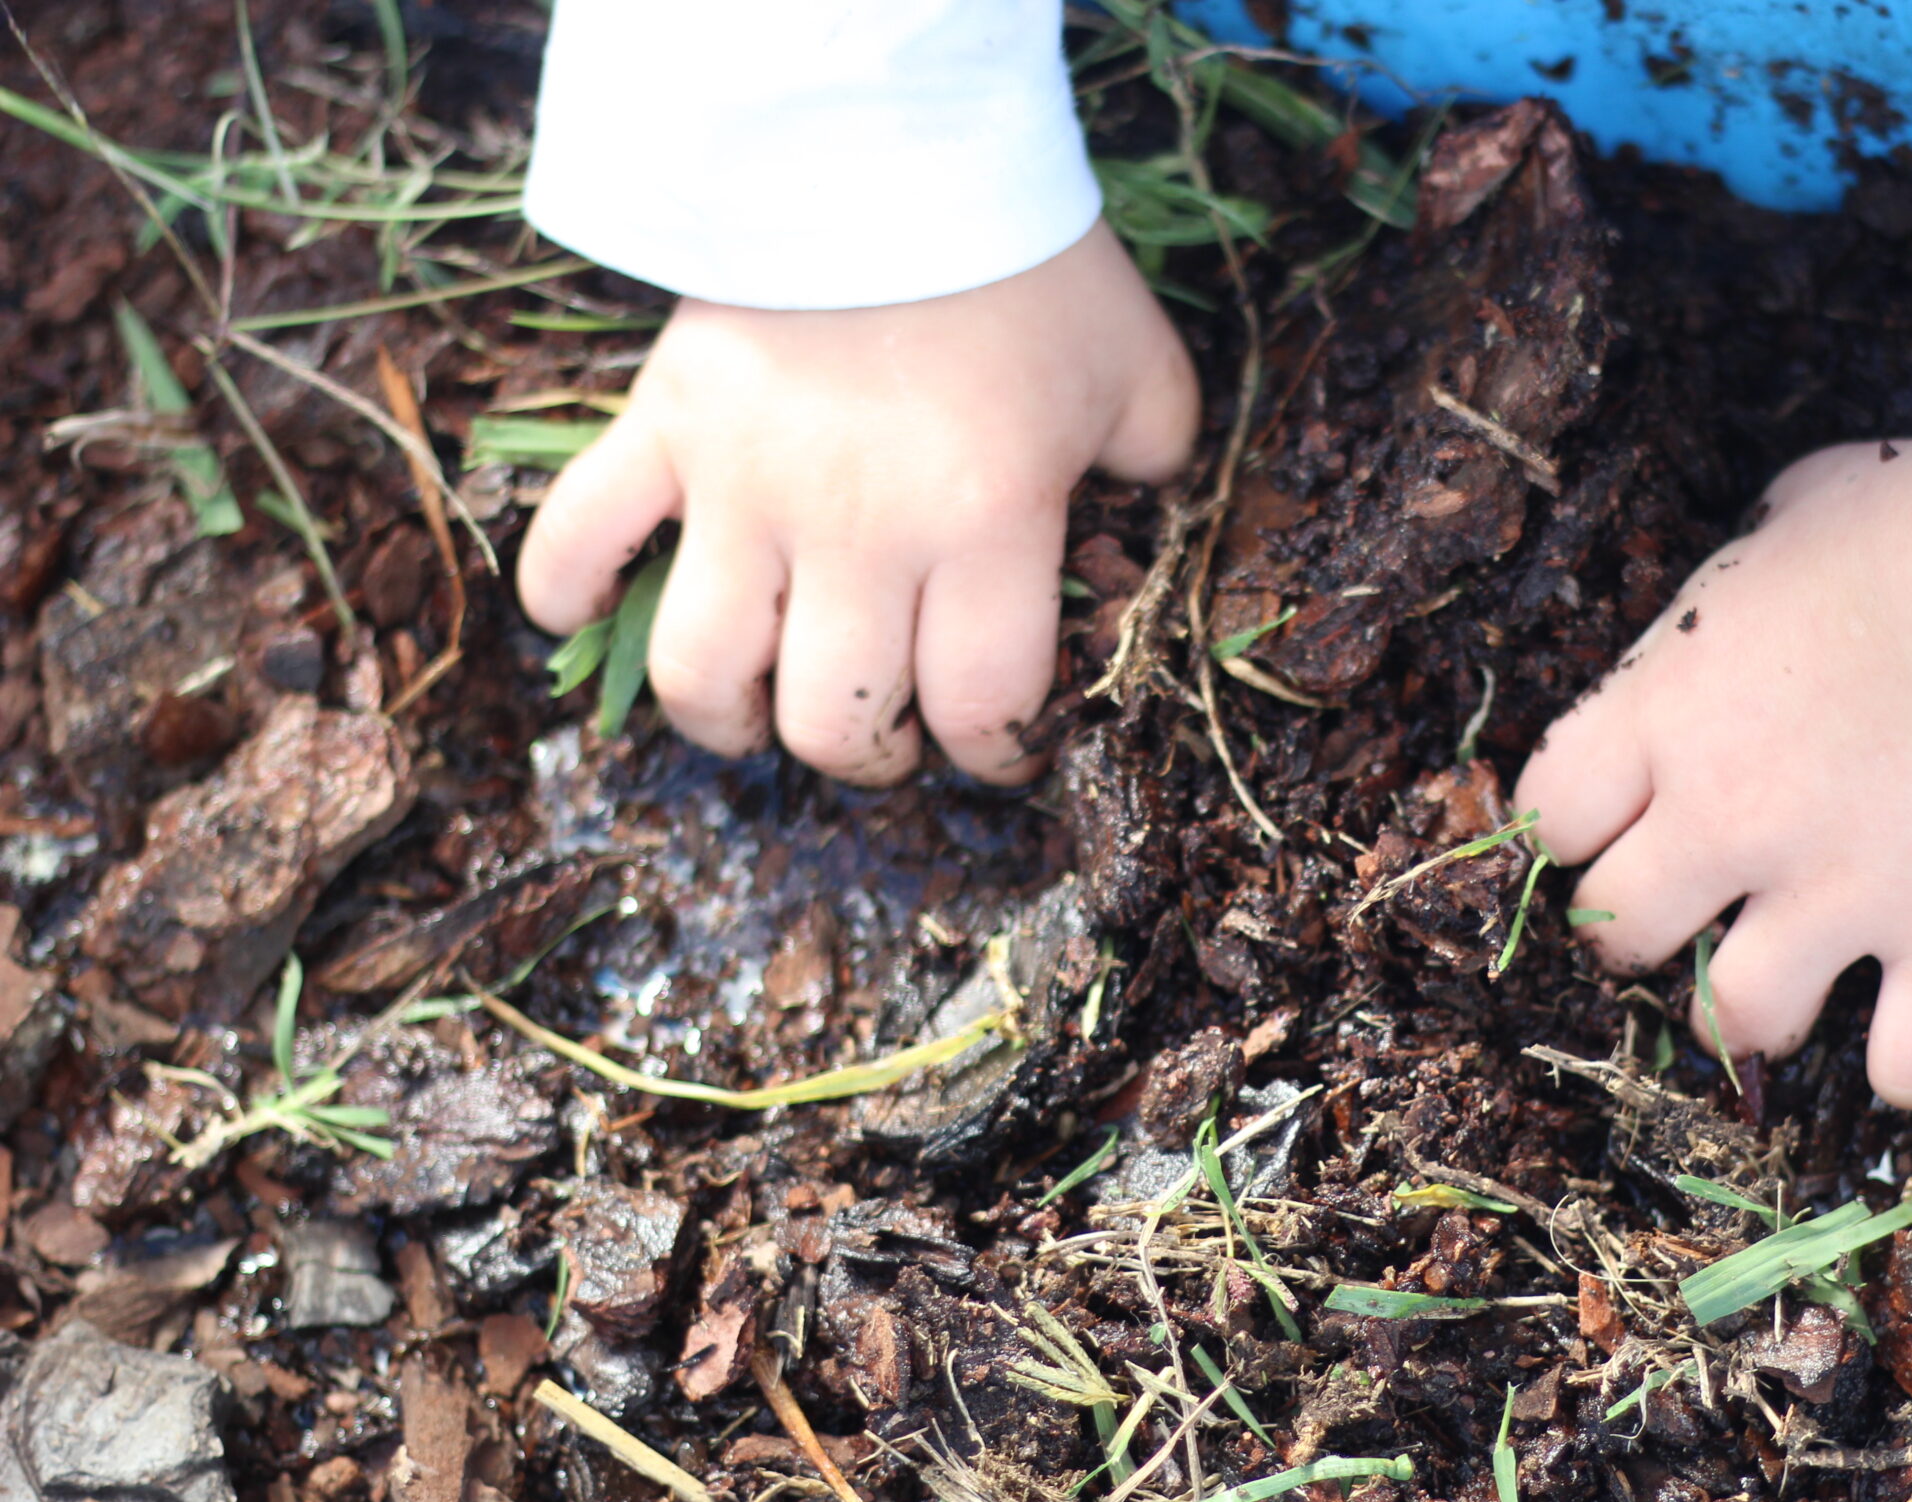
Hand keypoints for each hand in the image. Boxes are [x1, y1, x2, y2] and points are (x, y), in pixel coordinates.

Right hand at [517, 219, 1198, 784]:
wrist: (885, 137)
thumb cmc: (1026, 261)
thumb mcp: (1138, 369)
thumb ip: (1152, 462)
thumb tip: (1143, 510)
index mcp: (983, 525)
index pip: (979, 707)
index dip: (999, 753)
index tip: (1002, 748)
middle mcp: (856, 534)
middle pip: (837, 719)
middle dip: (868, 755)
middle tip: (884, 734)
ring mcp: (742, 487)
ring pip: (702, 669)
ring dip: (726, 719)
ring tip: (755, 716)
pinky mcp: (660, 427)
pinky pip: (580, 537)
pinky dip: (560, 590)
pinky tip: (575, 617)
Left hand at [1515, 438, 1911, 1107]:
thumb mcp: (1787, 516)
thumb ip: (1742, 577)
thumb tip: (1758, 562)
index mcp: (1665, 715)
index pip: (1550, 816)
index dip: (1579, 827)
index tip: (1619, 819)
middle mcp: (1728, 820)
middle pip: (1619, 932)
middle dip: (1645, 927)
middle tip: (1695, 904)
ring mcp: (1841, 891)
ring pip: (1740, 1019)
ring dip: (1752, 1010)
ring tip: (1789, 977)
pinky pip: (1911, 1067)